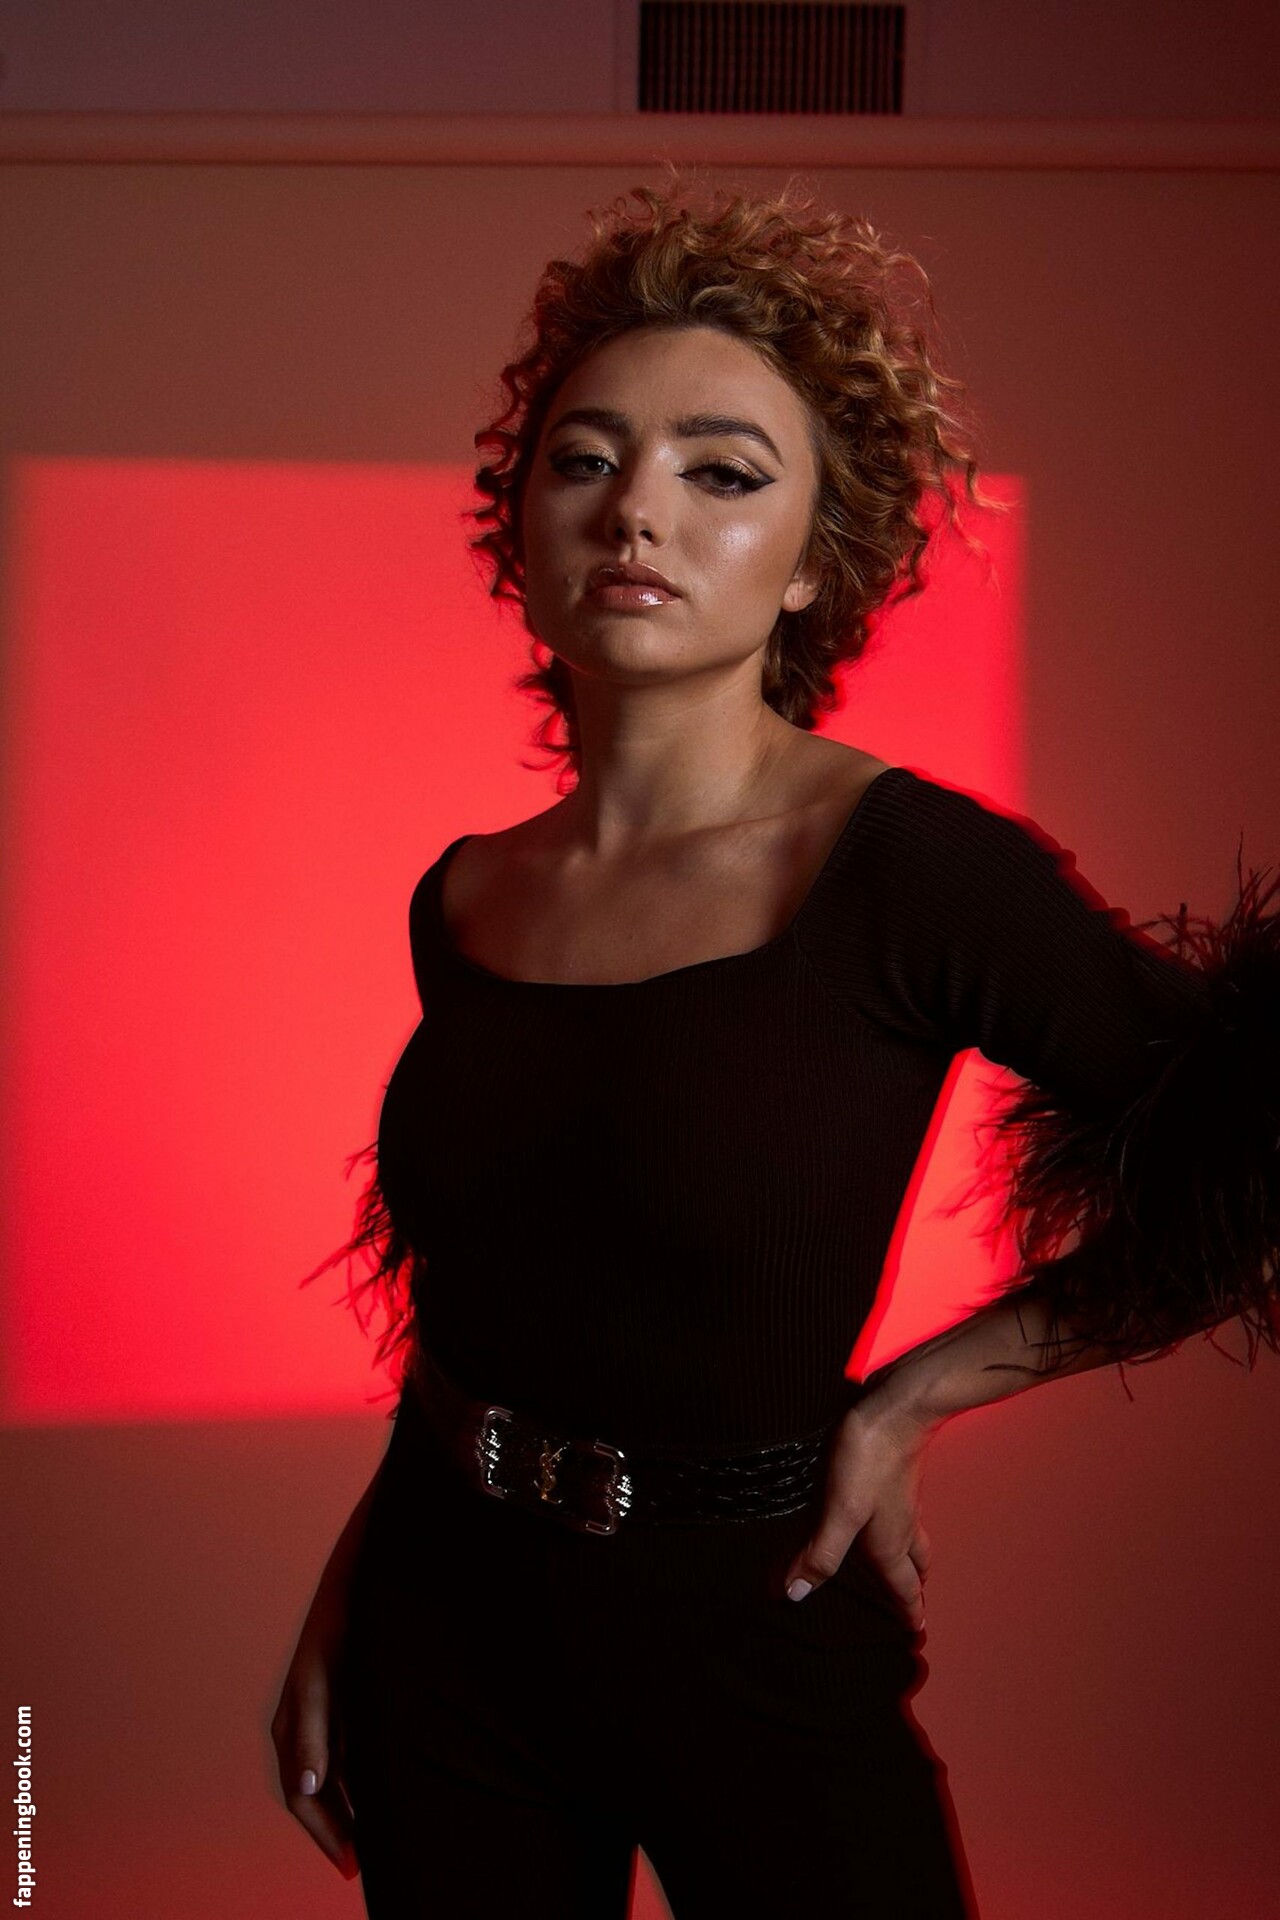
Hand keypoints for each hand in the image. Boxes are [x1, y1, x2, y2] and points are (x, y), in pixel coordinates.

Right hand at [271, 1578, 359, 1879]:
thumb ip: (314, 1737)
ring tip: (373, 1839)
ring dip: (347, 1810)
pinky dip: (356, 1785)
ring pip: (331, 1781)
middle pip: (315, 1797)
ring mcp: (321, 1721)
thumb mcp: (322, 1686)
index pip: (303, 1799)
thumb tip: (305, 1787)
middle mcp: (301, 1732)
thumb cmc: (335, 1634)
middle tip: (363, 1864)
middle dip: (336, 1830)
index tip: (350, 1863)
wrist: (353, 1589)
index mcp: (289, 1731)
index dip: (325, 1833)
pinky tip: (378, 1795)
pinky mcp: (341, 1710)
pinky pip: (345, 1760)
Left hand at [782, 1391, 939, 1631]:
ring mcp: (901, 1498)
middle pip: (913, 1565)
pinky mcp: (894, 1474)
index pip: (902, 1587)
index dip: (907, 1611)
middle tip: (913, 1605)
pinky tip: (887, 1516)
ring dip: (911, 1559)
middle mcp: (901, 1524)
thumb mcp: (841, 1510)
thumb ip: (821, 1552)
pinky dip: (900, 1529)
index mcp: (890, 1543)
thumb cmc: (871, 1458)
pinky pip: (903, 1513)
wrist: (899, 1406)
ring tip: (908, 1567)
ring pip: (913, 1538)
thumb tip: (797, 1594)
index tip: (916, 1633)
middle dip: (912, 1588)